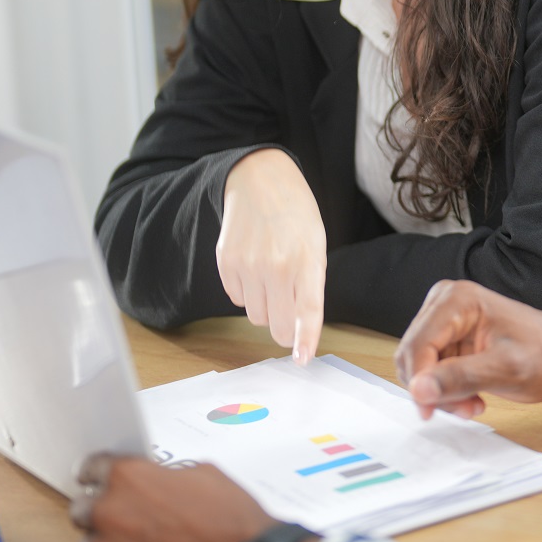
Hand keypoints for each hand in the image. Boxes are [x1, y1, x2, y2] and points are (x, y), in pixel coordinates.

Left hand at [71, 454, 277, 541]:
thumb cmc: (231, 519)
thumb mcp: (204, 475)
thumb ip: (166, 477)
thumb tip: (158, 484)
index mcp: (128, 478)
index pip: (91, 468)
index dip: (97, 474)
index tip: (96, 481)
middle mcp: (110, 514)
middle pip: (81, 511)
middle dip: (101, 512)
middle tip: (128, 519)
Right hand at [218, 148, 325, 364]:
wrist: (260, 181)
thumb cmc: (296, 216)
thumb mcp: (316, 246)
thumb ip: (311, 286)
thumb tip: (300, 329)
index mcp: (307, 261)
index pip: (307, 311)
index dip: (305, 339)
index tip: (302, 359)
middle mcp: (275, 266)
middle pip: (277, 326)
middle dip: (285, 329)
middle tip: (289, 314)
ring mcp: (247, 265)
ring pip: (256, 316)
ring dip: (266, 307)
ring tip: (272, 276)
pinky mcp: (226, 263)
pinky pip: (236, 300)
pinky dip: (247, 293)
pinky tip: (254, 267)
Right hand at [394, 279, 541, 420]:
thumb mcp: (505, 371)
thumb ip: (459, 378)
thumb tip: (419, 390)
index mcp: (458, 300)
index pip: (418, 345)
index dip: (420, 382)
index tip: (430, 411)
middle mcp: (446, 303)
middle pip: (413, 355)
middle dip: (434, 389)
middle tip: (465, 409)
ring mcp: (446, 320)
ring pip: (420, 367)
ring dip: (442, 393)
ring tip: (474, 404)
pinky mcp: (449, 337)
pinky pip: (431, 370)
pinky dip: (447, 390)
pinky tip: (473, 397)